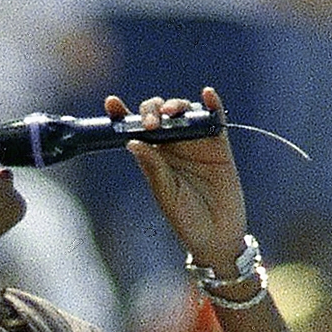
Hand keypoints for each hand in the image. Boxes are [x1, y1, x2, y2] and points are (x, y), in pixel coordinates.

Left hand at [113, 87, 248, 272]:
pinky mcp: (219, 145)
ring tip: (171, 112)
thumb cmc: (186, 219)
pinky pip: (215, 119)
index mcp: (152, 155)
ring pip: (184, 111)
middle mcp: (172, 144)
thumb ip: (153, 167)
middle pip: (158, 113)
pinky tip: (208, 95)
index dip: (122, 113)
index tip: (112, 103)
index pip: (134, 128)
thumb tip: (132, 141)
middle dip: (151, 110)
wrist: (217, 236)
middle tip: (150, 124)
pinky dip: (213, 105)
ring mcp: (196, 142)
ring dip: (176, 105)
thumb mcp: (165, 194)